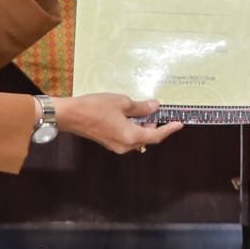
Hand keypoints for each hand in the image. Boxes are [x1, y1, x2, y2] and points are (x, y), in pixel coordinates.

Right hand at [54, 95, 183, 154]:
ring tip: (142, 111)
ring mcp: (115, 146)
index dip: (169, 130)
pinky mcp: (108, 142)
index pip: (156, 136)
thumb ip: (140, 107)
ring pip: (136, 138)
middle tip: (156, 111)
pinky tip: (129, 115)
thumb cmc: (95, 107)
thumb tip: (154, 107)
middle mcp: (125, 146)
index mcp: (130, 136)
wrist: (70, 115)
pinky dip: (132, 128)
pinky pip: (127, 137)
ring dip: (142, 127)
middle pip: (147, 138)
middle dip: (154, 126)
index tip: (179, 124)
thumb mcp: (122, 102)